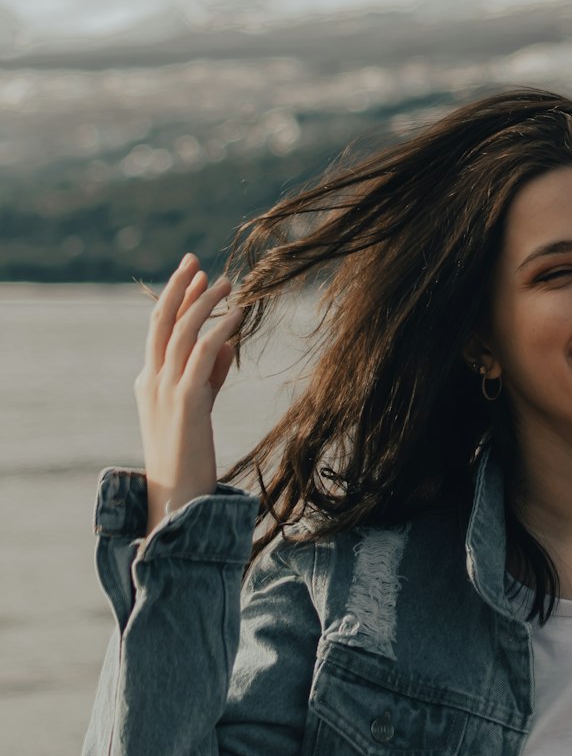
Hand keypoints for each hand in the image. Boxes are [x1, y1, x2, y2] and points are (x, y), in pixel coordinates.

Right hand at [134, 253, 245, 534]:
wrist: (176, 495)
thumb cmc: (189, 455)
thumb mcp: (199, 406)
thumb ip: (212, 375)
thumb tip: (229, 344)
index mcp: (148, 381)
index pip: (158, 329)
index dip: (174, 297)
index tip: (193, 272)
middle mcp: (152, 380)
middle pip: (161, 321)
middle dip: (178, 287)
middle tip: (196, 261)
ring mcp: (165, 390)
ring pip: (182, 332)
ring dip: (204, 302)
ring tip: (227, 282)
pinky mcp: (187, 401)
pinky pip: (204, 353)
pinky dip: (221, 328)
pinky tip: (238, 314)